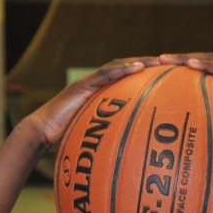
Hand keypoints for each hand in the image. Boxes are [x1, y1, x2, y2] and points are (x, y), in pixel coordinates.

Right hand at [24, 56, 160, 146]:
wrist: (43, 132)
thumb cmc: (66, 137)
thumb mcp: (95, 136)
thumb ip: (111, 136)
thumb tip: (130, 151)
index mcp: (101, 93)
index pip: (126, 79)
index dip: (145, 75)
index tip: (165, 76)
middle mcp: (97, 83)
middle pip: (126, 68)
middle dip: (148, 64)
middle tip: (169, 63)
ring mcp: (89, 82)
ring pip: (118, 66)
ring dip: (139, 62)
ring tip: (158, 62)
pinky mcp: (82, 84)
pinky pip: (105, 74)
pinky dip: (122, 69)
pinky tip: (138, 68)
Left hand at [158, 52, 212, 135]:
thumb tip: (195, 143)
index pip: (199, 70)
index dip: (179, 68)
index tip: (159, 70)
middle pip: (200, 60)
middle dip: (177, 59)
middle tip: (156, 59)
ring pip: (210, 60)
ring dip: (188, 58)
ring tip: (169, 58)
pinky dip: (209, 65)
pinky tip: (193, 65)